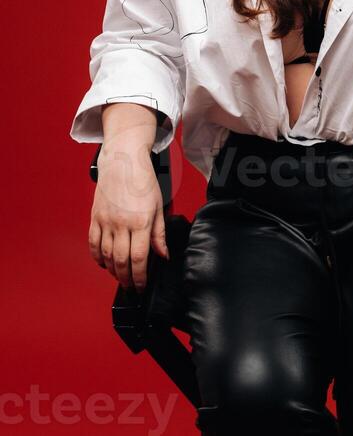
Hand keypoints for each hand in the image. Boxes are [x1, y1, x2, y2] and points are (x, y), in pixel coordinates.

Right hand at [88, 138, 168, 292]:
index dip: (140, 277)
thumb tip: (163, 255)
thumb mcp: (160, 206)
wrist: (123, 160)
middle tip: (131, 286)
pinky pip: (93, 243)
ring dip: (113, 270)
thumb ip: (160, 234)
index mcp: (141, 221)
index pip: (139, 259)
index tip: (142, 285)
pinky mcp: (95, 217)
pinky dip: (97, 257)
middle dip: (126, 279)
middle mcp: (121, 223)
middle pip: (121, 262)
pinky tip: (103, 263)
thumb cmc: (143, 180)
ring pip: (106, 256)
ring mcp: (106, 221)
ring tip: (120, 276)